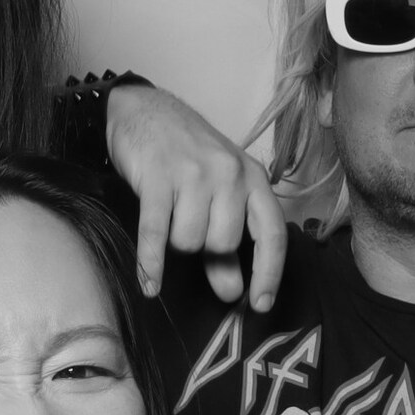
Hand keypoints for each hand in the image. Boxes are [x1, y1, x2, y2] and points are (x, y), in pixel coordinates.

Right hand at [103, 82, 287, 310]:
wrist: (142, 109)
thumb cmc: (185, 155)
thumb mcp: (216, 193)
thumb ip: (225, 245)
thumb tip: (232, 293)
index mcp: (252, 176)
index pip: (272, 233)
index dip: (269, 273)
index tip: (261, 305)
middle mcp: (229, 173)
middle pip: (223, 243)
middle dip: (204, 250)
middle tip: (188, 229)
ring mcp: (193, 172)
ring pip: (189, 241)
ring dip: (175, 244)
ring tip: (168, 218)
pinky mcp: (157, 176)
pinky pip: (156, 233)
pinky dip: (151, 263)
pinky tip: (150, 284)